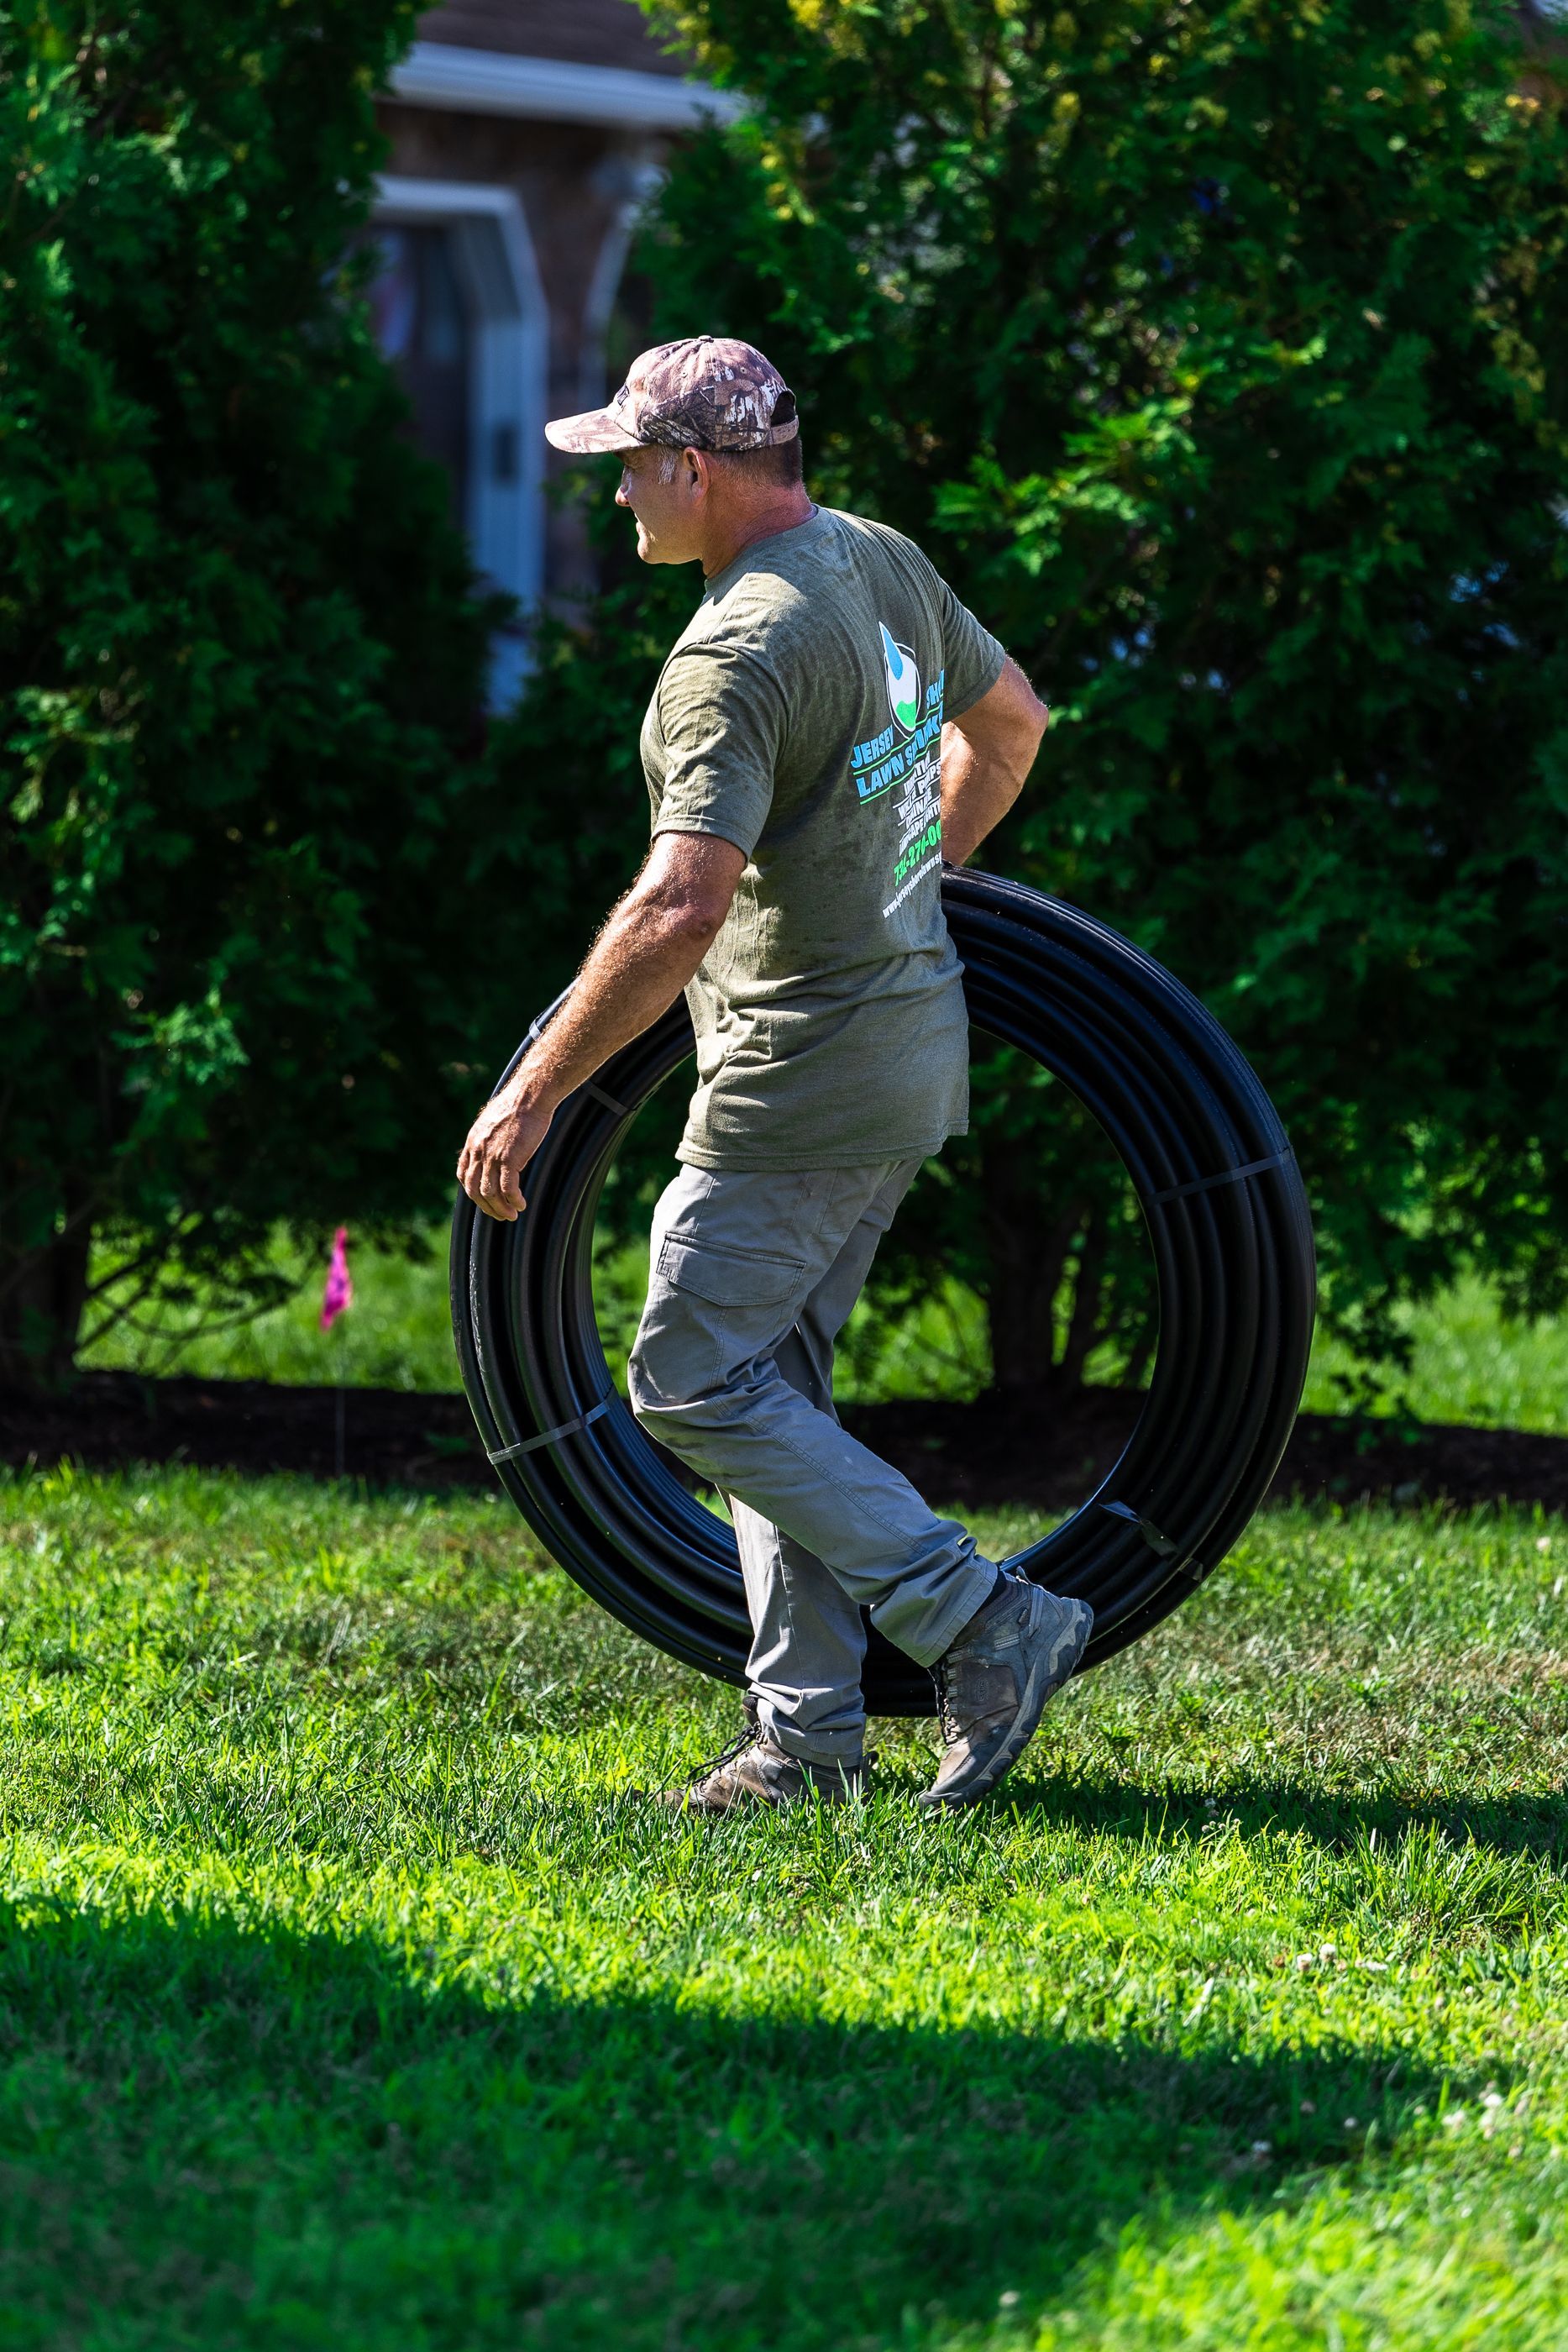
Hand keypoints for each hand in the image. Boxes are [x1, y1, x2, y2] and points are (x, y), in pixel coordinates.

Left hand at [456, 1086, 552, 1221]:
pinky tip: (521, 1204)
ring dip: (500, 1208)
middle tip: (500, 1214)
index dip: (472, 1191)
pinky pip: (508, 1188)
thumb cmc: (518, 1105)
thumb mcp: (494, 1122)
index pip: (463, 1174)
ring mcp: (492, 1156)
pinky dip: (513, 1200)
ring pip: (490, 1193)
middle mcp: (478, 1151)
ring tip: (511, 1214)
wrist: (529, 1095)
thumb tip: (496, 1145)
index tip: (485, 1199)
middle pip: (474, 1189)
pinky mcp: (510, 1158)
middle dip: (486, 1206)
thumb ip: (490, 1137)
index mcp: (473, 1142)